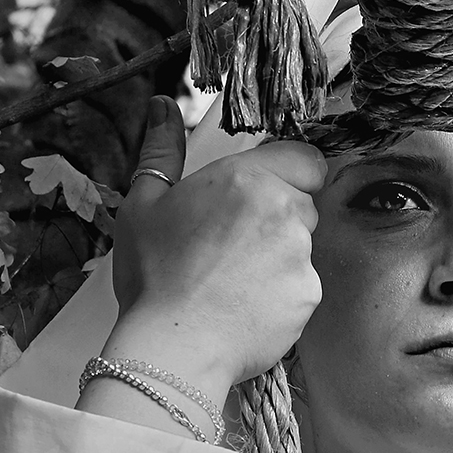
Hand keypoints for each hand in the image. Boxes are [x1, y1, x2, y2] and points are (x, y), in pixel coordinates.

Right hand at [109, 96, 326, 388]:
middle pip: (303, 204)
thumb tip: (162, 105)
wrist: (172, 347)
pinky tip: (246, 307)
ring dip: (280, 258)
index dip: (290, 174)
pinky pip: (304, 287)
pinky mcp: (309, 295)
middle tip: (231, 246)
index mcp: (247, 178)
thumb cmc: (153, 276)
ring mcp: (301, 255)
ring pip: (303, 248)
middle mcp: (284, 210)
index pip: (306, 159)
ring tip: (233, 282)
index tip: (263, 195)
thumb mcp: (142, 203)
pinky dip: (282, 296)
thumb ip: (162, 149)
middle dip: (278, 219)